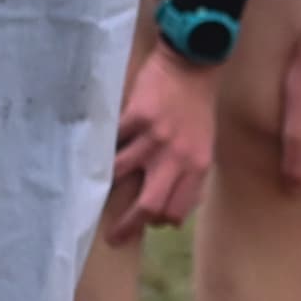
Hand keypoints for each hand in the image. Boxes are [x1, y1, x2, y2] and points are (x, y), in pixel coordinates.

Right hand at [106, 46, 220, 243]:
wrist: (193, 65)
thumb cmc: (197, 107)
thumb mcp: (204, 145)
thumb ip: (190, 175)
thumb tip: (172, 209)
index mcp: (197, 166)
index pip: (175, 210)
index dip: (158, 221)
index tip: (147, 223)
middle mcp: (177, 157)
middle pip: (150, 204)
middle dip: (129, 225)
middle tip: (114, 235)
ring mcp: (155, 138)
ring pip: (122, 174)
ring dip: (106, 183)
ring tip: (96, 187)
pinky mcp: (136, 118)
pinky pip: (112, 142)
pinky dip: (103, 149)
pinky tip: (95, 152)